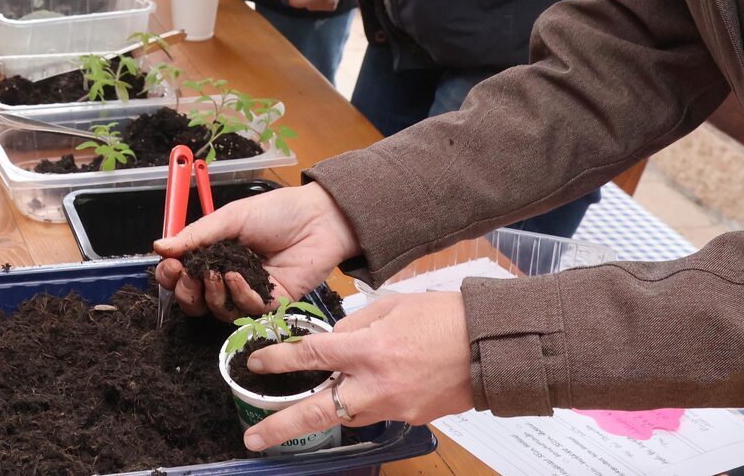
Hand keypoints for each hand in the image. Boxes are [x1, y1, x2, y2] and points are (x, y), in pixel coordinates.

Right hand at [151, 184, 358, 319]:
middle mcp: (227, 275)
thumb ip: (196, 235)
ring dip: (212, 294)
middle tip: (188, 275)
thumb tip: (159, 246)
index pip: (183, 273)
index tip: (169, 267)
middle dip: (186, 291)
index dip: (171, 276)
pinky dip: (238, 296)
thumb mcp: (230, 218)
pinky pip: (246, 311)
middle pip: (195, 300)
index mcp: (214, 252)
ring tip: (216, 273)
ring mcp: (249, 291)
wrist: (318, 219)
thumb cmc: (276, 212)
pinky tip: (239, 276)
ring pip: (218, 310)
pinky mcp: (270, 303)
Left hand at [239, 292, 472, 451]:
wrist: (489, 347)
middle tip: (254, 439)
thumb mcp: (392, 305)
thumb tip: (333, 338)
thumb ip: (356, 323)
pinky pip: (377, 413)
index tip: (255, 365)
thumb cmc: (444, 317)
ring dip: (331, 407)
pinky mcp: (410, 418)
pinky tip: (372, 388)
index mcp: (368, 348)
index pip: (310, 356)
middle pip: (317, 410)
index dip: (278, 360)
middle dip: (280, 426)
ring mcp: (393, 407)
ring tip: (320, 398)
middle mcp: (375, 384)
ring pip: (347, 414)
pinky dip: (367, 402)